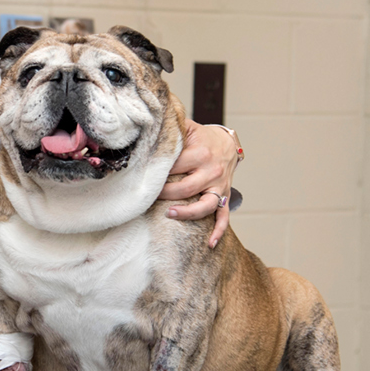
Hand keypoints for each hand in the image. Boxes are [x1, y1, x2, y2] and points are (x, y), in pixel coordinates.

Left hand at [159, 120, 238, 247]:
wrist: (228, 142)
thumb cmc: (202, 137)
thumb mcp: (188, 128)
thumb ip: (171, 128)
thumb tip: (148, 127)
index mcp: (200, 153)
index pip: (174, 167)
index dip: (156, 172)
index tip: (141, 177)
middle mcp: (211, 171)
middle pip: (186, 188)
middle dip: (164, 193)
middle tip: (148, 196)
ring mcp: (219, 186)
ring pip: (205, 205)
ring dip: (188, 213)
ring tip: (170, 214)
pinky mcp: (224, 196)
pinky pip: (224, 217)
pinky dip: (219, 231)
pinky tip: (209, 244)